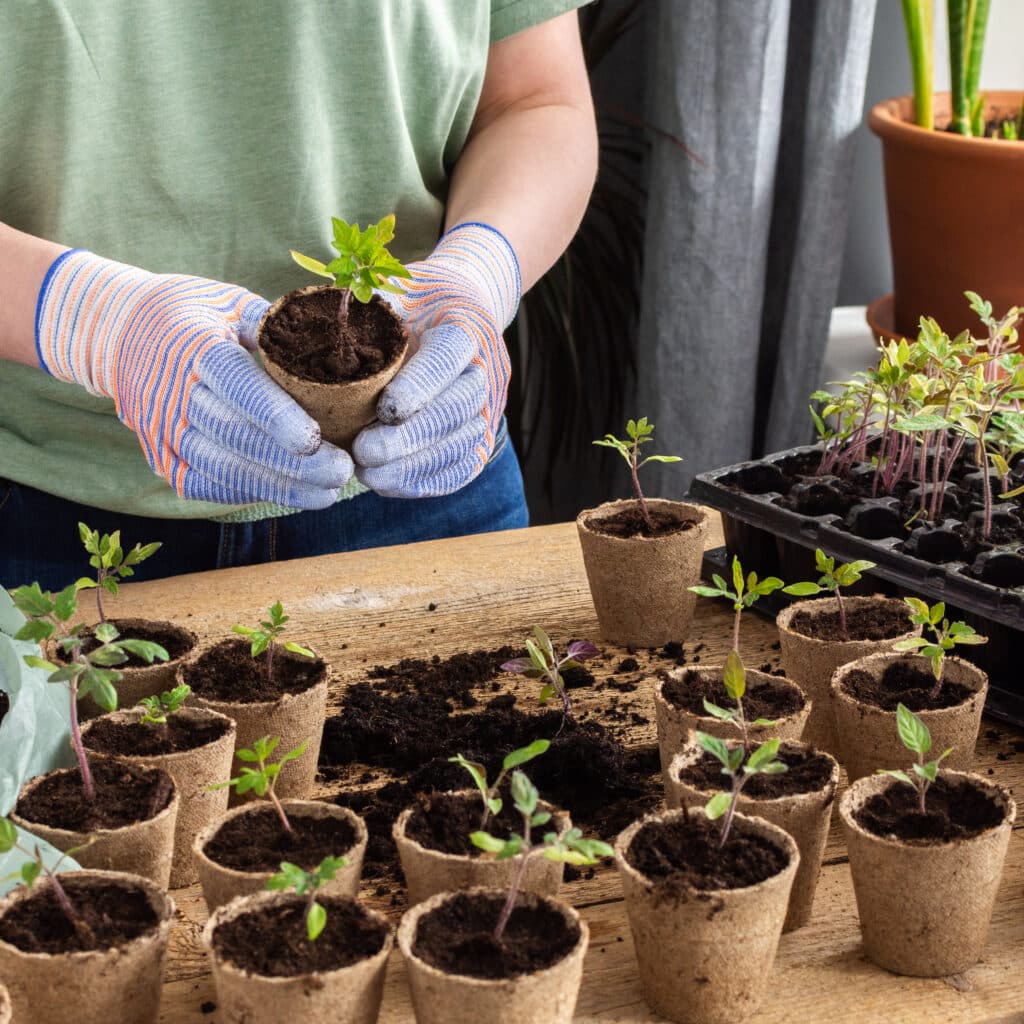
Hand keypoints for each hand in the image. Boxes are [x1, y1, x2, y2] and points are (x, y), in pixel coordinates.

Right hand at [35, 251, 351, 507]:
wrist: (118, 333)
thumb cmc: (192, 313)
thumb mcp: (230, 301)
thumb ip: (278, 328)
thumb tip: (338, 348)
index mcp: (195, 346)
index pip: (235, 385)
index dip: (275, 416)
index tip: (314, 439)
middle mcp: (172, 393)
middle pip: (236, 436)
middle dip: (292, 463)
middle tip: (341, 472)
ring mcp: (163, 431)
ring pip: (225, 469)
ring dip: (280, 487)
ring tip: (328, 493)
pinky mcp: (162, 459)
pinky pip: (210, 485)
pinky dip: (252, 492)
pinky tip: (293, 493)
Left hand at [352, 222, 519, 497]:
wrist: (454, 310)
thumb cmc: (408, 304)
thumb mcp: (385, 293)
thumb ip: (359, 312)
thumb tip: (303, 333)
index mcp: (461, 324)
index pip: (447, 357)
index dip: (419, 387)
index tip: (382, 410)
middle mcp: (483, 368)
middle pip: (457, 409)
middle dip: (410, 438)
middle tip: (363, 453)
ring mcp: (487, 407)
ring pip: (461, 445)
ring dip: (414, 466)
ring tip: (367, 473)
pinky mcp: (480, 438)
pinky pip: (460, 469)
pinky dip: (424, 482)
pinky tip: (387, 484)